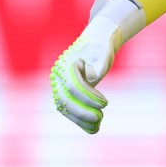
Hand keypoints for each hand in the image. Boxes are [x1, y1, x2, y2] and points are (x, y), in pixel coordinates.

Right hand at [50, 0, 145, 133]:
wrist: (100, 37)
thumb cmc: (103, 41)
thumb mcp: (104, 49)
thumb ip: (99, 60)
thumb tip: (94, 76)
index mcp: (67, 63)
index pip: (74, 85)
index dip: (89, 96)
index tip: (105, 103)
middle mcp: (60, 75)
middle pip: (66, 99)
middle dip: (83, 111)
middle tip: (101, 117)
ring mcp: (62, 85)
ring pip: (67, 107)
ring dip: (82, 119)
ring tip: (98, 125)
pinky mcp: (69, 92)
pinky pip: (72, 110)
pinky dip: (81, 120)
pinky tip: (94, 129)